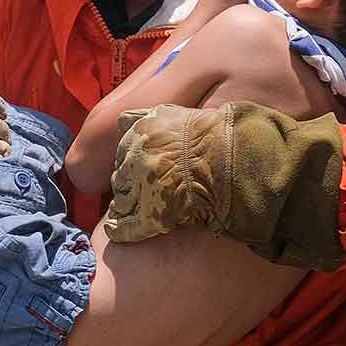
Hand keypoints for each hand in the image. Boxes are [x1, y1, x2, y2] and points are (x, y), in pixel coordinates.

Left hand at [103, 104, 226, 241]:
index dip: (129, 162)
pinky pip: (126, 228)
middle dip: (125, 183)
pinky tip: (114, 231)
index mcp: (140, 134)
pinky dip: (119, 231)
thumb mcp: (174, 114)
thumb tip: (125, 120)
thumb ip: (147, 115)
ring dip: (123, 206)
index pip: (123, 152)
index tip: (136, 168)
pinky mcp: (150, 215)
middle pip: (120, 177)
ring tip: (125, 211)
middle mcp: (135, 159)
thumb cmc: (212, 135)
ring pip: (121, 201)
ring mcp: (141, 188)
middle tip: (136, 190)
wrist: (230, 157)